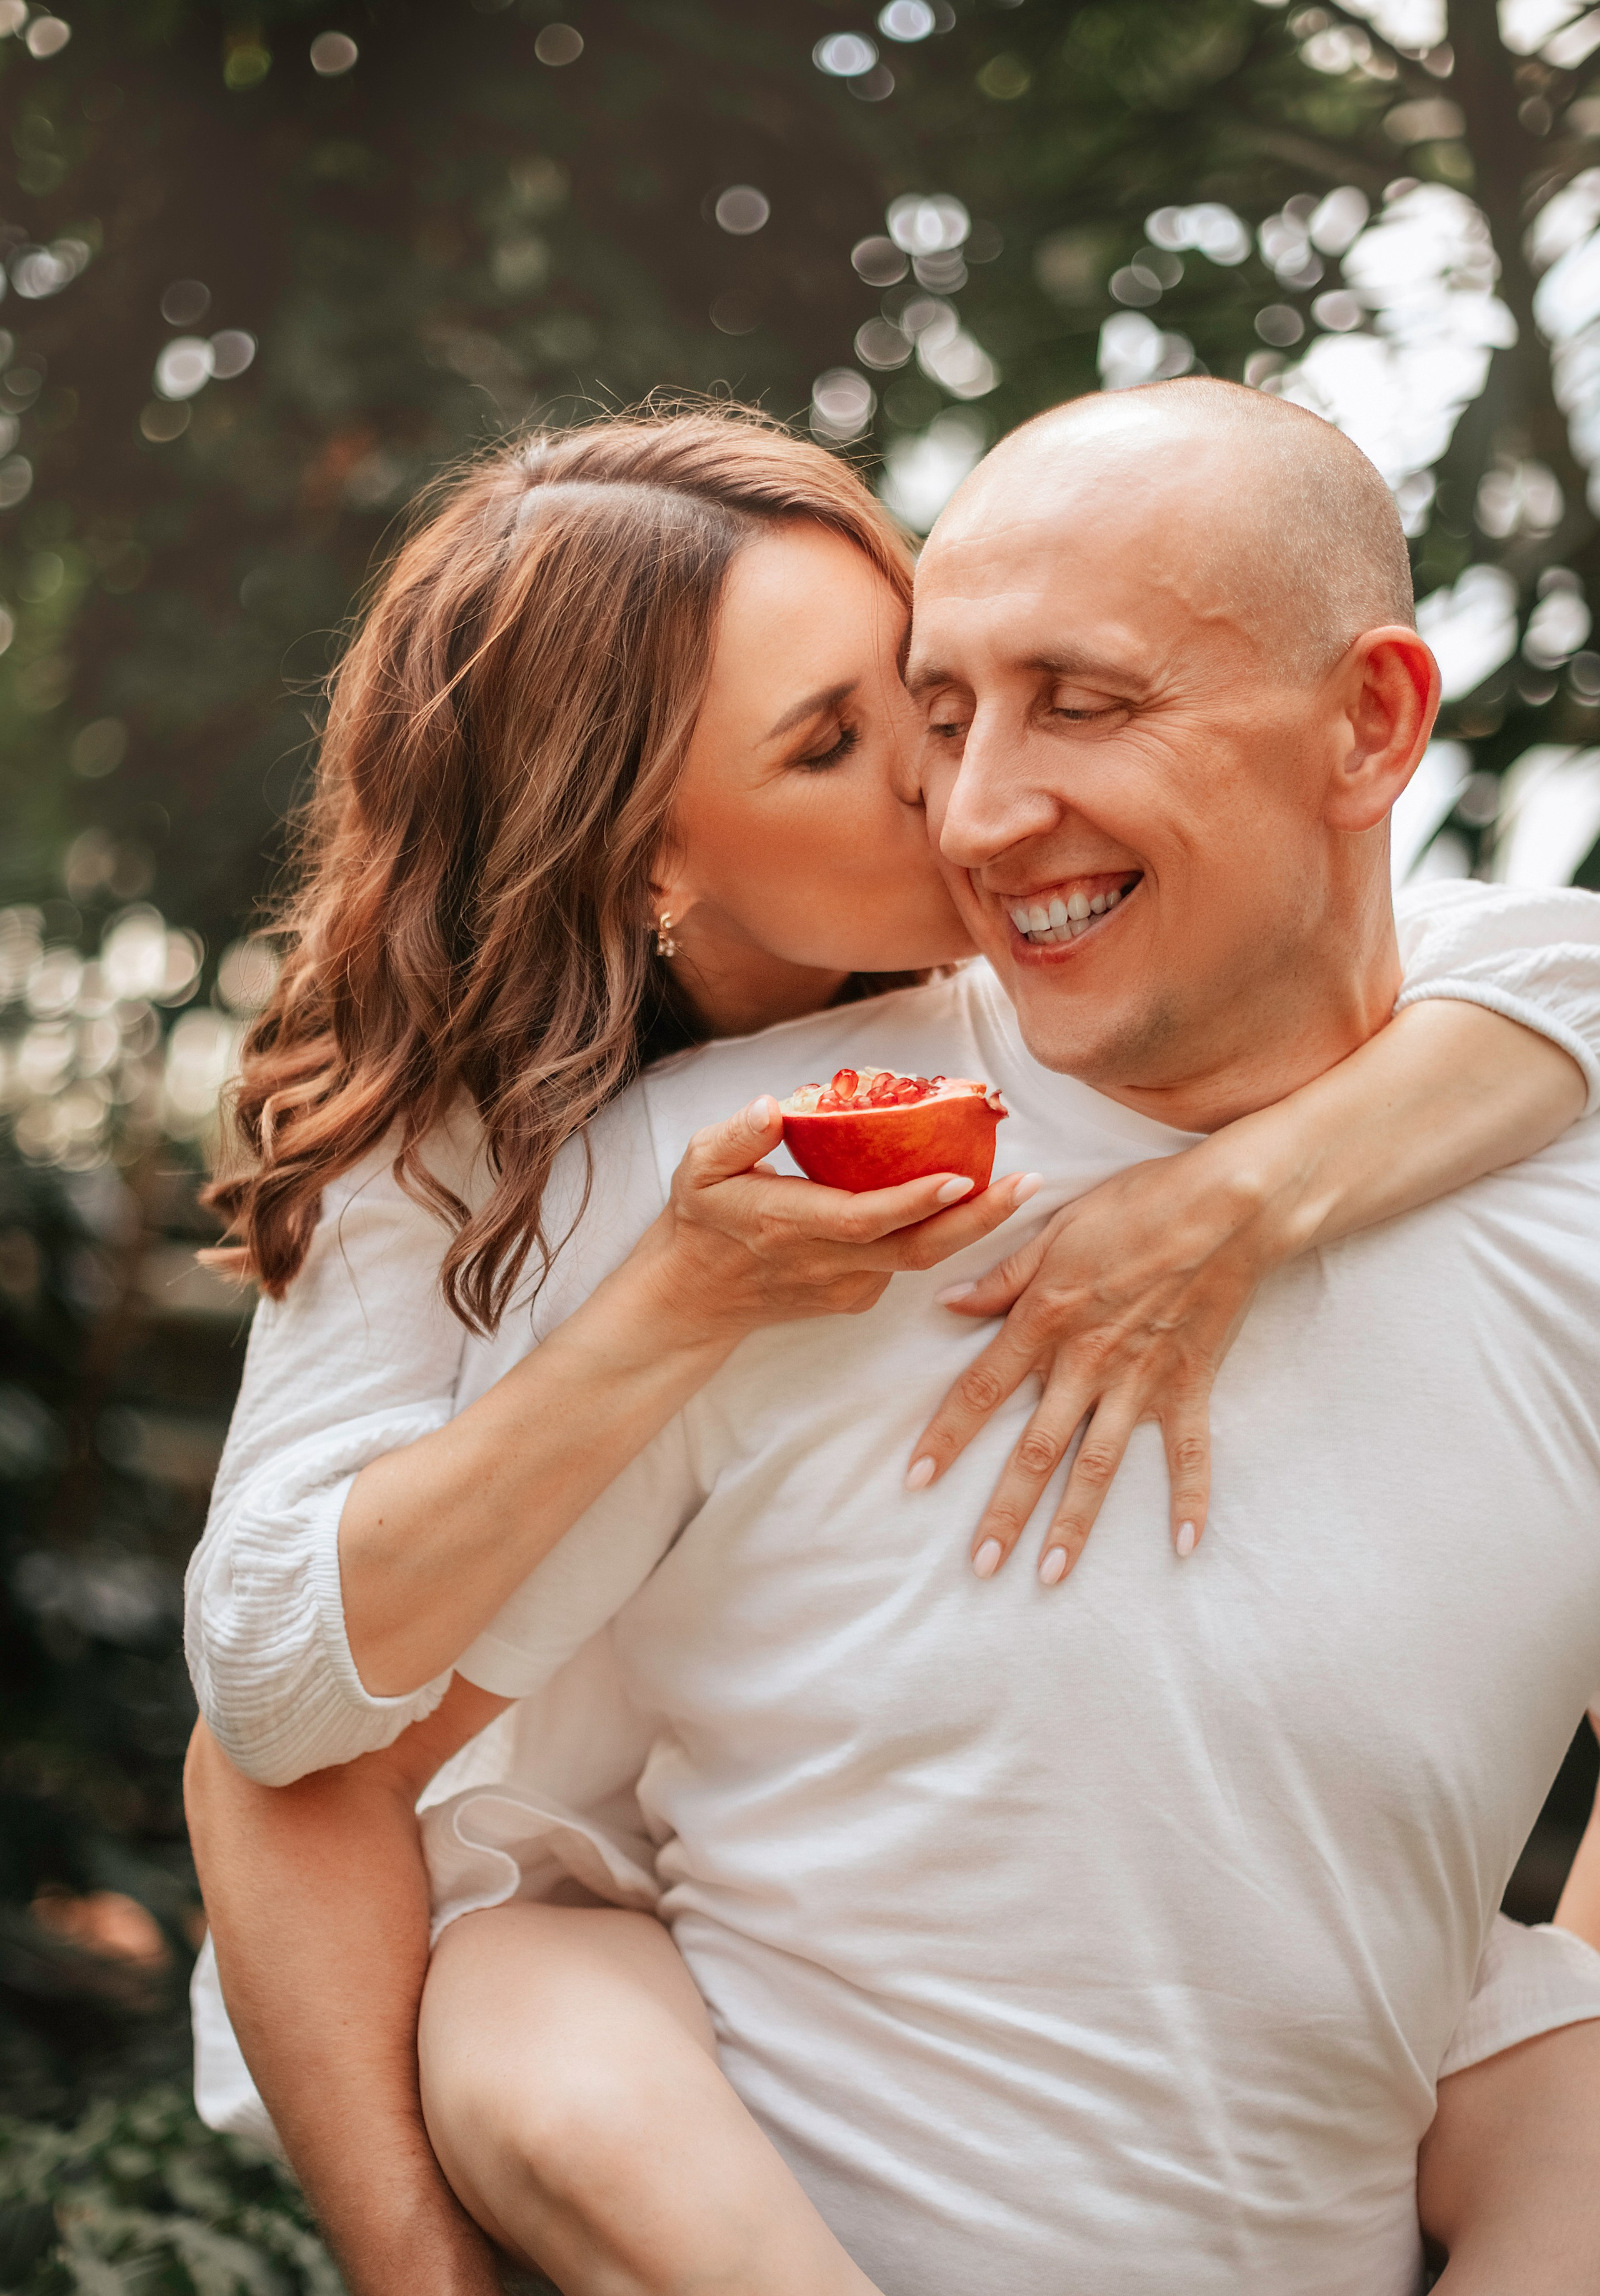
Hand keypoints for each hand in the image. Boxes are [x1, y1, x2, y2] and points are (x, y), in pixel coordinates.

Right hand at [647, 1096, 1041, 1347]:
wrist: (692, 1298)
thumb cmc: (700, 1218)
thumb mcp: (698, 1166)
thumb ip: (735, 1135)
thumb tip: (775, 1104)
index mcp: (787, 1226)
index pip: (862, 1218)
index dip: (914, 1201)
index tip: (961, 1175)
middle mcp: (823, 1263)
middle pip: (914, 1250)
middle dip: (977, 1221)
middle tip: (1027, 1184)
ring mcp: (844, 1287)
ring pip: (919, 1258)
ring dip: (968, 1224)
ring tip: (1013, 1184)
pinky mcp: (856, 1296)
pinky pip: (905, 1260)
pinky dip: (938, 1231)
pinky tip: (962, 1197)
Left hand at [904, 1143, 1293, 1582]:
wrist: (1228, 1206)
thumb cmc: (1138, 1205)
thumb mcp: (1056, 1230)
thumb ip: (1003, 1278)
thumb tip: (947, 1304)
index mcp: (1046, 1321)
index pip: (982, 1389)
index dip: (946, 1437)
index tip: (916, 1481)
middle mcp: (1087, 1362)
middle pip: (1034, 1449)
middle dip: (1005, 1510)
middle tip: (981, 1564)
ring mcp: (1141, 1381)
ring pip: (1098, 1465)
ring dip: (1074, 1524)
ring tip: (1050, 1573)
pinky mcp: (1190, 1385)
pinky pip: (1189, 1454)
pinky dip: (1189, 1500)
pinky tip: (1183, 1547)